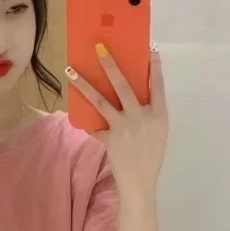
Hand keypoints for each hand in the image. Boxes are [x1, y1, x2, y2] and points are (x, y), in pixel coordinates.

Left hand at [65, 44, 167, 191]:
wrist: (140, 182)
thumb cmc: (151, 154)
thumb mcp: (157, 130)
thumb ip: (148, 111)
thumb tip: (130, 89)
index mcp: (159, 115)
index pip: (157, 85)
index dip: (154, 67)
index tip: (150, 48)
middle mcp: (141, 117)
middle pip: (123, 86)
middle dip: (110, 65)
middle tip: (99, 48)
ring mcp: (124, 127)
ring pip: (100, 101)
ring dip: (83, 84)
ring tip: (70, 71)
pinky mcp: (109, 138)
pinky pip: (93, 126)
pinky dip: (86, 120)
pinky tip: (76, 109)